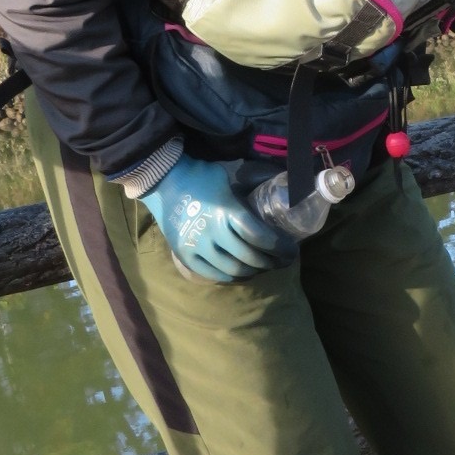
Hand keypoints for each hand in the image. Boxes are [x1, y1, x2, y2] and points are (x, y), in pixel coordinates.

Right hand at [138, 156, 291, 282]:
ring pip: (233, 270)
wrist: (163, 181)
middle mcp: (212, 231)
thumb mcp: (230, 178)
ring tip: (264, 267)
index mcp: (226, 211)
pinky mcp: (185, 256)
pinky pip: (214, 275)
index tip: (292, 251)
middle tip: (282, 261)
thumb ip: (250, 191)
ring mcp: (196, 246)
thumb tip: (279, 196)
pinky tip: (243, 272)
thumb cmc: (202, 176)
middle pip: (250, 257)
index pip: (260, 237)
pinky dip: (232, 277)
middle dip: (271, 262)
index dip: (280, 248)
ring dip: (253, 271)